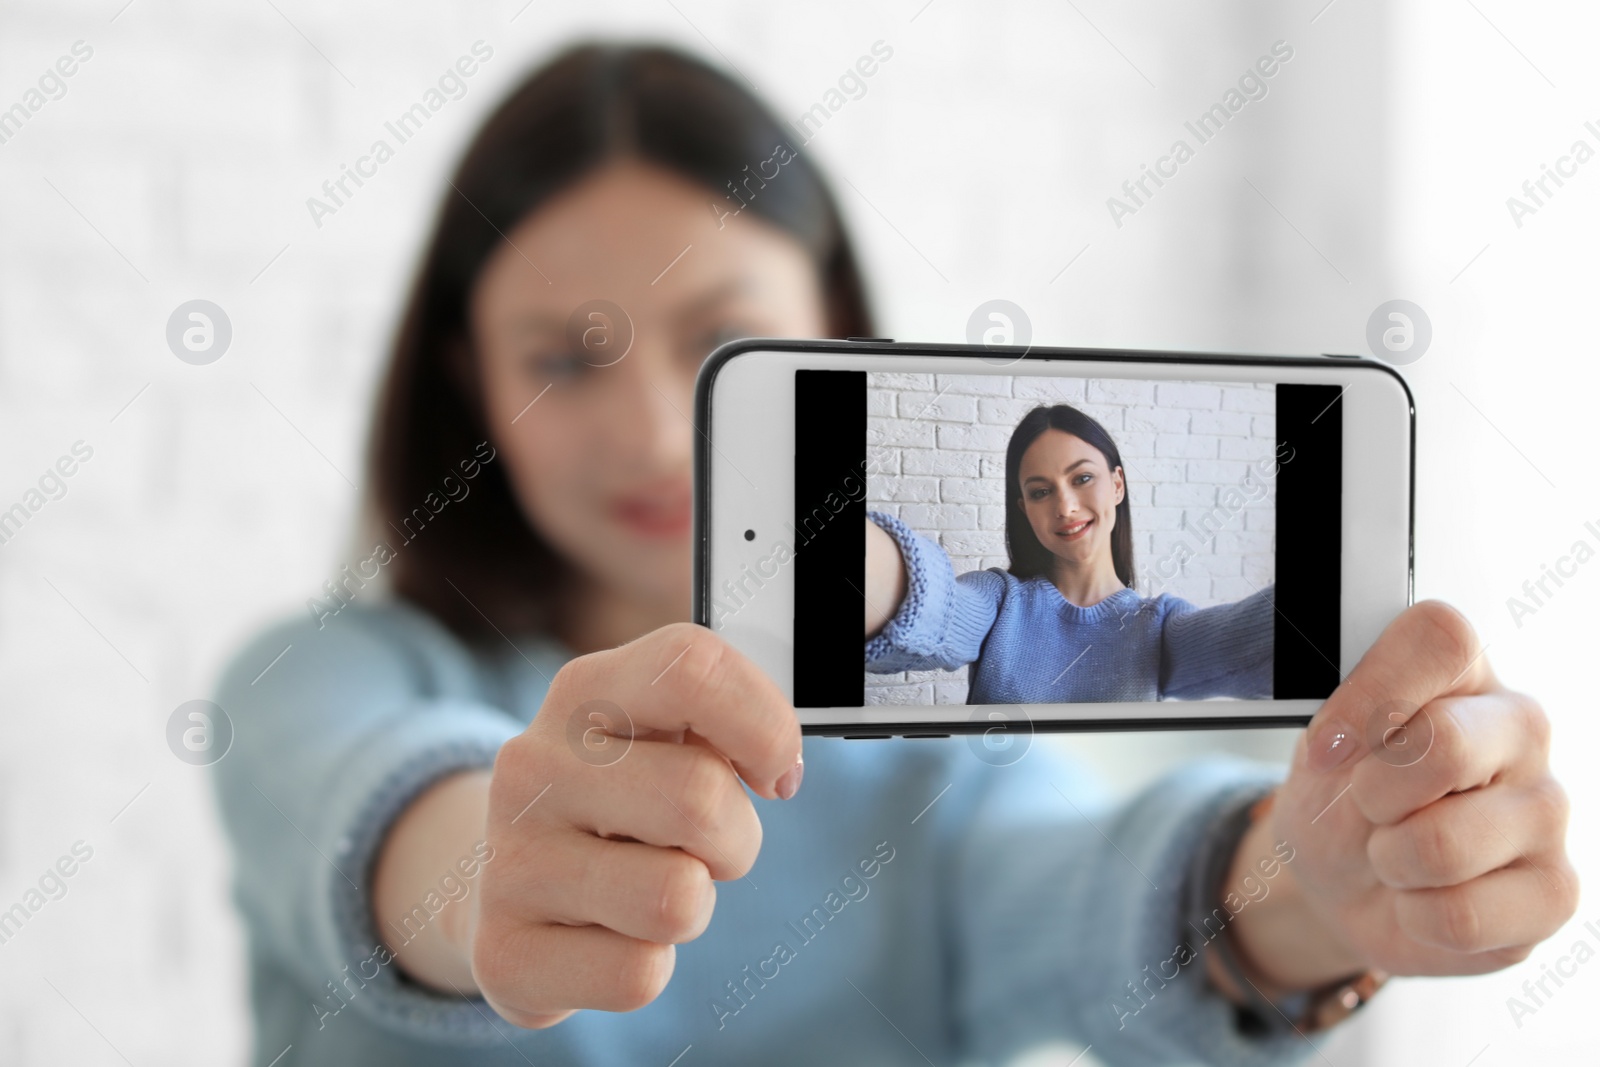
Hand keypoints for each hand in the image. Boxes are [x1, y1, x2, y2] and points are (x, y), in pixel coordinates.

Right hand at [468, 622, 803, 1027]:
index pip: (693, 668)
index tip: (773, 773)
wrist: (505, 884)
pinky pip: (638, 976)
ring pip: (677, 898)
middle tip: (704, 847)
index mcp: (586, 692)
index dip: (764, 725)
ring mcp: (509, 859)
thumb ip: (727, 722)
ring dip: (694, 907)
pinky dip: (647, 966)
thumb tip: (780, 766)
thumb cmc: (622, 800)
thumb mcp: (662, 736)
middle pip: (701, 798)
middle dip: (735, 839)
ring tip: (650, 888)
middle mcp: (534, 765)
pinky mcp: (504, 952)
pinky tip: (607, 938)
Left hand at [1218, 600, 1577, 998]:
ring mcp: (1547, 809)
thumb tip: (1346, 739)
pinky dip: (1413, 916)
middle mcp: (1520, 728)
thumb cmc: (1339, 796)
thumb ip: (1342, 722)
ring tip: (1392, 853)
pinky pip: (1461, 916)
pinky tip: (1421, 895)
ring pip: (1444, 845)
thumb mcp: (1318, 748)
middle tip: (1364, 805)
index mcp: (1463, 672)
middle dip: (1372, 793)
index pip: (1441, 637)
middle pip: (1446, 743)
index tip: (1329, 747)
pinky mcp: (1555, 891)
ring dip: (1387, 860)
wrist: (1345, 880)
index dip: (1370, 696)